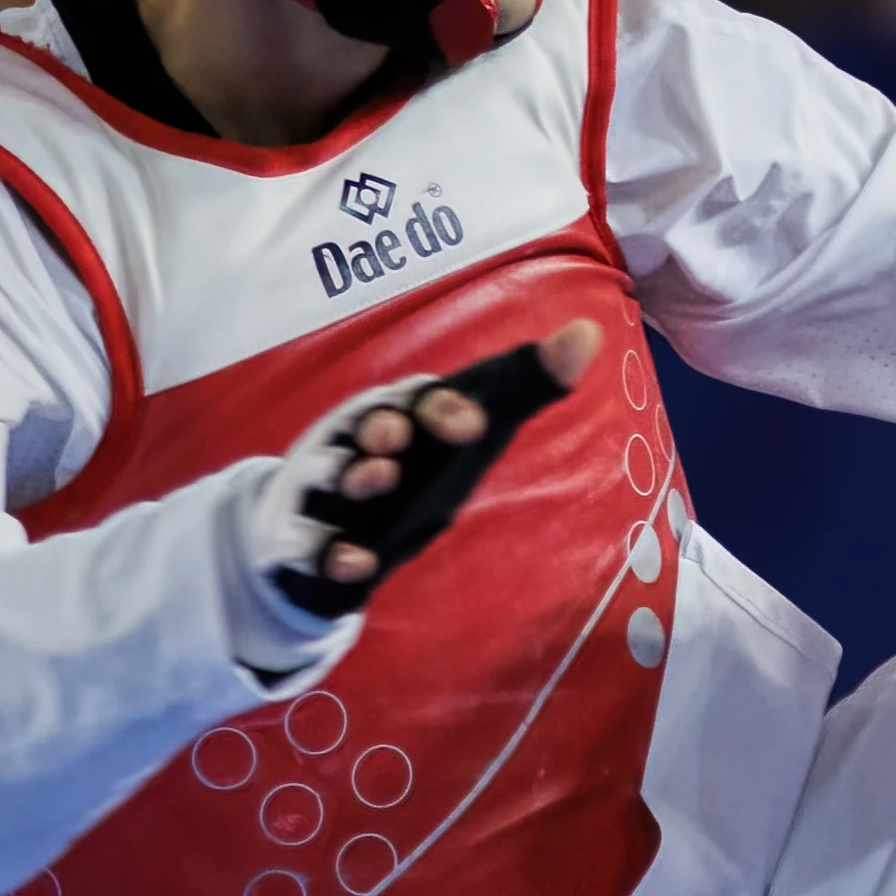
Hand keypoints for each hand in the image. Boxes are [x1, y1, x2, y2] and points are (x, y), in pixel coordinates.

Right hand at [268, 315, 603, 612]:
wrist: (329, 526)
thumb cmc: (414, 464)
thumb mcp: (466, 430)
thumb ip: (525, 387)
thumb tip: (587, 331)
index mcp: (402, 412)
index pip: (421, 400)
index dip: (443, 408)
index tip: (474, 422)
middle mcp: (360, 442)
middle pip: (368, 427)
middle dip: (382, 429)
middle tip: (397, 439)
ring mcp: (329, 488)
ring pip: (335, 476)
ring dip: (355, 477)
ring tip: (376, 478)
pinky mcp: (308, 537)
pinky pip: (314, 545)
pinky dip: (331, 553)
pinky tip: (354, 564)